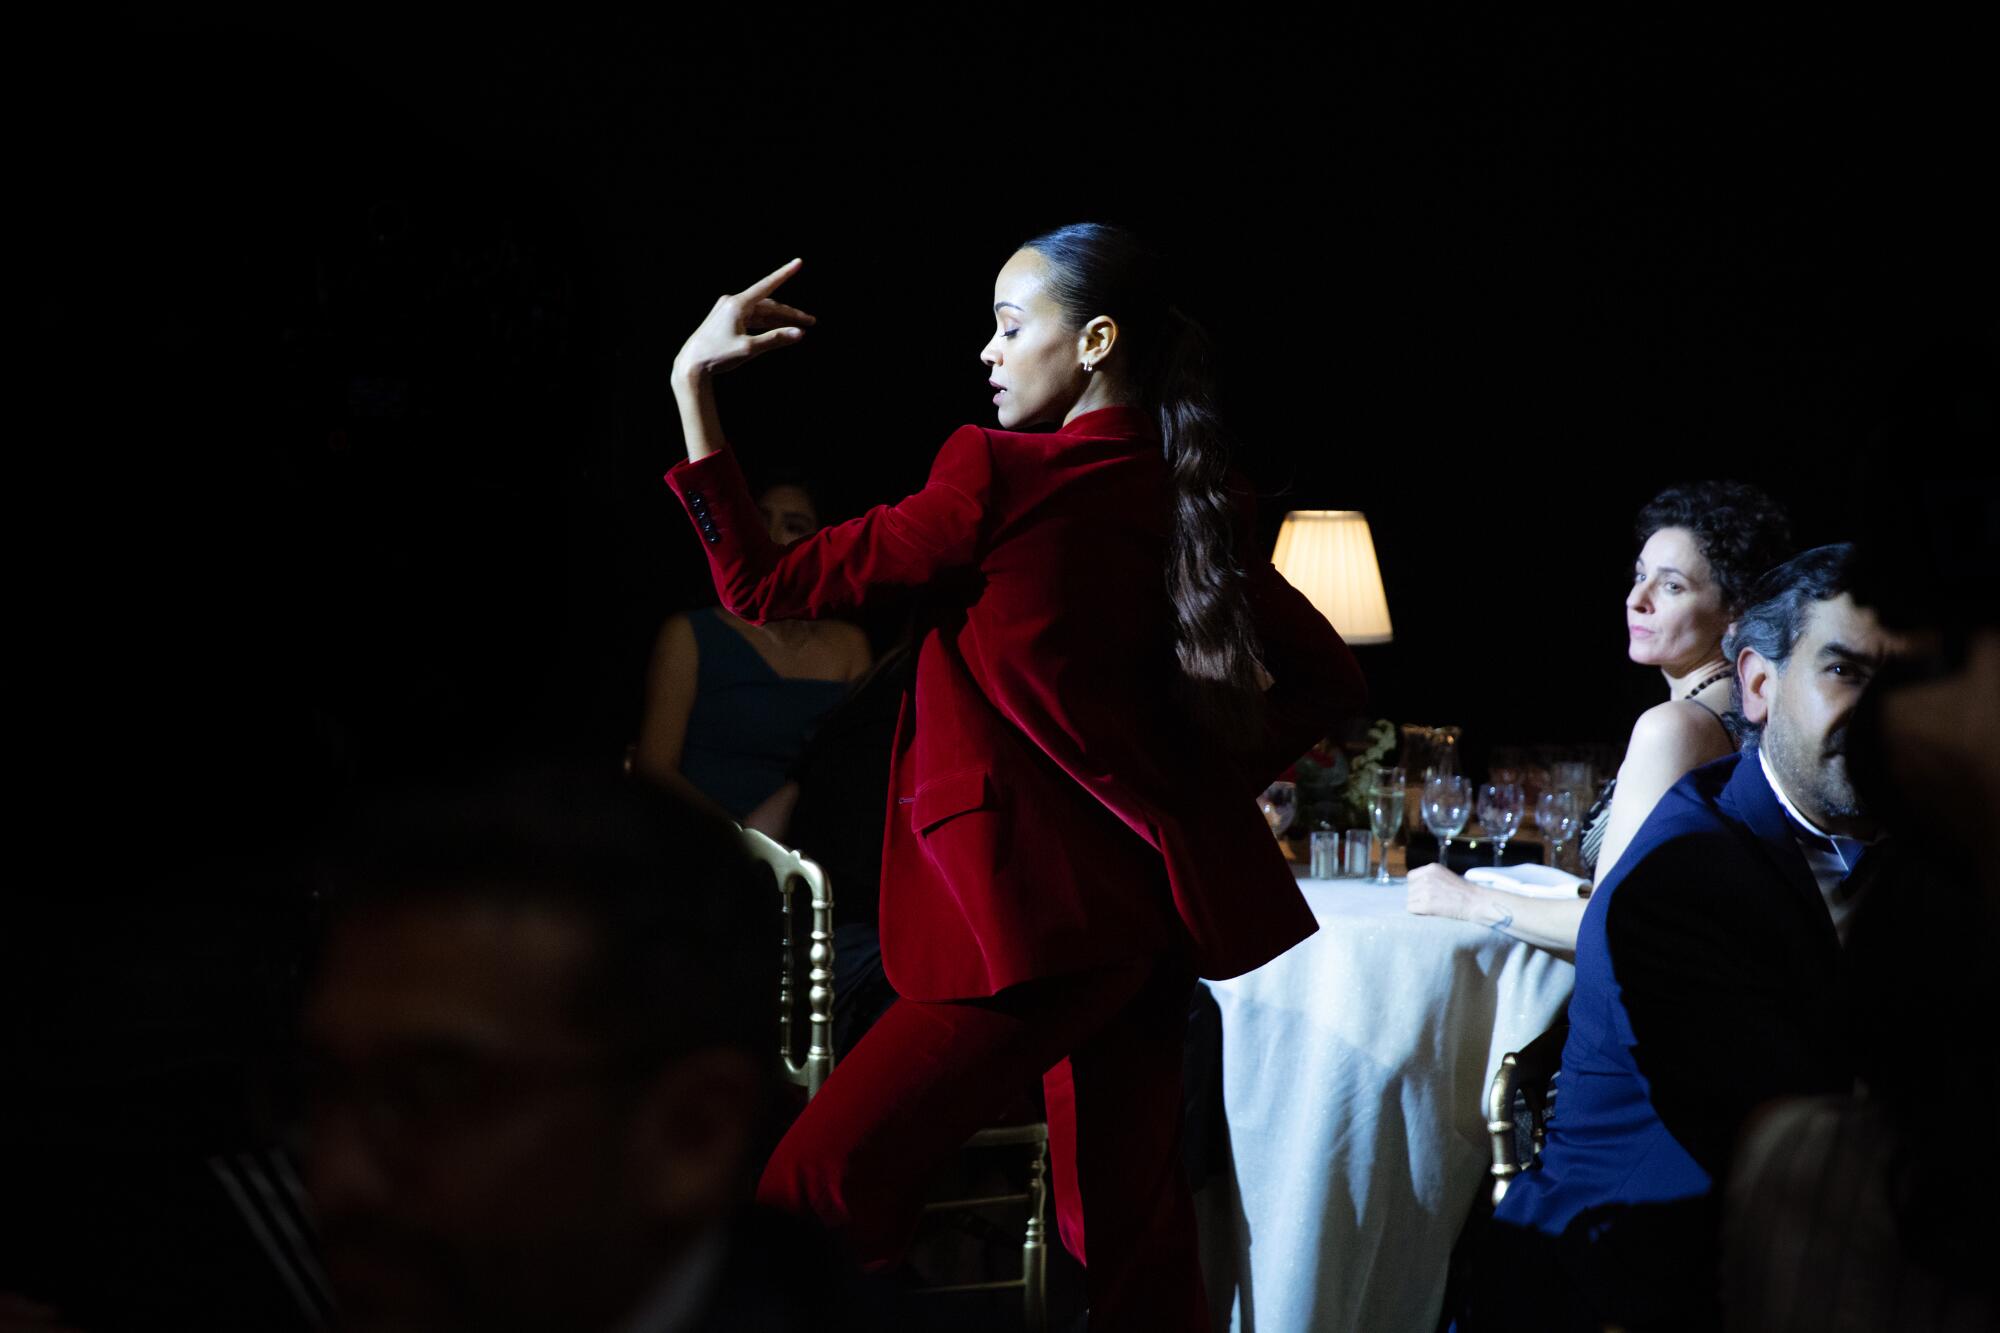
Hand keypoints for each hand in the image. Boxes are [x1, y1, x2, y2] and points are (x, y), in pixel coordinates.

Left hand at [674, 258, 816, 379]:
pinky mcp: (726, 318)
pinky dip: (766, 323)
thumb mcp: (749, 349)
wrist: (691, 364)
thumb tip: (799, 334)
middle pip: (768, 305)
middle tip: (811, 322)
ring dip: (780, 319)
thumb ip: (775, 339)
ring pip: (761, 312)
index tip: (798, 262)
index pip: (767, 285)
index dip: (785, 274)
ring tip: (799, 328)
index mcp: (737, 304)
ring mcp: (728, 310)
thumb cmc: (718, 356)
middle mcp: (732, 302)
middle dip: (790, 314)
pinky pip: (753, 318)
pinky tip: (778, 329)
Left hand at [1404, 863, 1483, 921]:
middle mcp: (1426, 877)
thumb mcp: (1445, 875)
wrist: (1476, 902)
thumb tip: (1413, 886)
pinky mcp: (1427, 904)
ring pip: (1409, 899)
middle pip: (1409, 889)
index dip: (1416, 886)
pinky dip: (1418, 912)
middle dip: (1417, 896)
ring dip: (1418, 904)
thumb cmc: (1463, 891)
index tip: (1425, 892)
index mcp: (1431, 868)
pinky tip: (1429, 911)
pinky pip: (1411, 908)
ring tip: (1433, 906)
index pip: (1411, 877)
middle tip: (1432, 901)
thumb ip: (1430, 877)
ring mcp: (1426, 890)